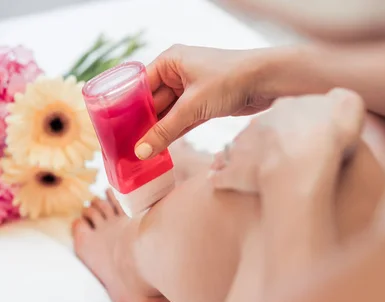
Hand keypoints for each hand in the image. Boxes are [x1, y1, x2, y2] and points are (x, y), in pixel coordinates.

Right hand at [135, 45, 276, 159]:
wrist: (266, 81)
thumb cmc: (228, 80)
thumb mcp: (192, 106)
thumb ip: (166, 130)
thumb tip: (140, 151)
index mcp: (170, 61)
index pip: (140, 85)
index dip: (127, 107)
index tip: (114, 128)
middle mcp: (179, 73)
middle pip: (153, 102)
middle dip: (142, 123)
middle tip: (126, 147)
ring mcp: (192, 89)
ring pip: (169, 114)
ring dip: (158, 132)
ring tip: (140, 153)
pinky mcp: (205, 104)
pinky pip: (183, 120)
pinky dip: (175, 133)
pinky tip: (161, 149)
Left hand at [208, 88, 365, 194]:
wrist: (305, 162)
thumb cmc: (331, 137)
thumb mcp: (350, 108)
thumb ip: (344, 102)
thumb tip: (341, 101)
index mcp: (288, 107)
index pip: (288, 113)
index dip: (297, 127)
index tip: (304, 139)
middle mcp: (262, 123)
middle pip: (262, 130)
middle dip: (269, 142)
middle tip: (281, 158)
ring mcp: (246, 146)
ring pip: (238, 149)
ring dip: (243, 158)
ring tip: (253, 173)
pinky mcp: (236, 172)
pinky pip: (223, 175)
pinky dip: (220, 177)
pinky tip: (218, 182)